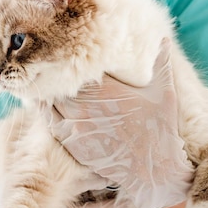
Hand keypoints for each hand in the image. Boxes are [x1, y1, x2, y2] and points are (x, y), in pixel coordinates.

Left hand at [48, 38, 193, 207]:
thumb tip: (161, 40)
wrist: (150, 168)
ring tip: (45, 80)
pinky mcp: (67, 138)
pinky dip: (44, 108)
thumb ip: (160, 63)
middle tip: (53, 64)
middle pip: (58, 81)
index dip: (71, 56)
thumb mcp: (163, 92)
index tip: (70, 50)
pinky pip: (47, 117)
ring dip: (47, 90)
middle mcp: (84, 104)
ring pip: (49, 99)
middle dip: (56, 73)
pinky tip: (43, 101)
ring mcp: (73, 123)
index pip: (76, 65)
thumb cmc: (158, 128)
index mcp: (104, 88)